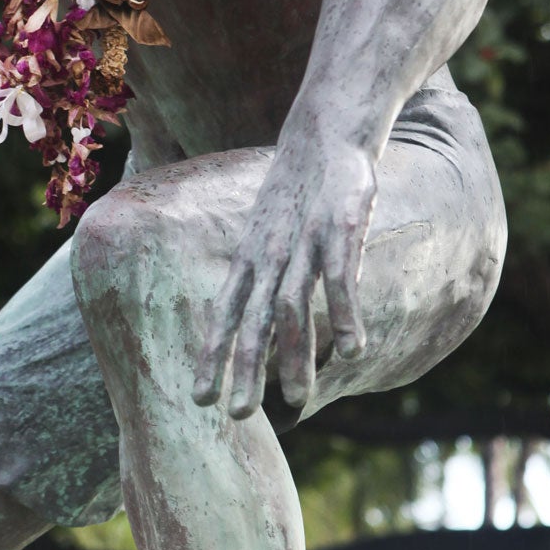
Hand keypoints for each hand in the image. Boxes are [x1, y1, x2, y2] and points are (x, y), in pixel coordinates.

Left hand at [193, 134, 377, 417]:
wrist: (324, 131)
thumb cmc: (297, 192)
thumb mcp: (269, 234)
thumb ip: (266, 278)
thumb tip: (264, 324)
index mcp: (250, 259)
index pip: (224, 314)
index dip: (211, 355)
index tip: (199, 399)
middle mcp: (270, 255)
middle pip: (252, 320)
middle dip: (243, 370)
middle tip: (237, 417)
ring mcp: (305, 242)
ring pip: (293, 307)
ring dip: (293, 356)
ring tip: (296, 400)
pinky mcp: (341, 227)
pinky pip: (341, 279)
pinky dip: (344, 315)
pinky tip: (350, 351)